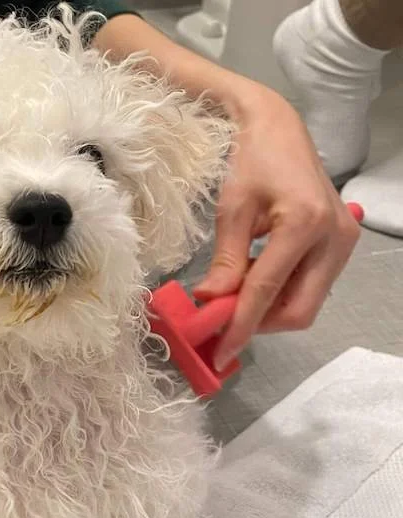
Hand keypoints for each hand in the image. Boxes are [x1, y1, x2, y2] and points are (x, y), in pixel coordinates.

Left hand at [193, 86, 360, 369]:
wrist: (279, 130)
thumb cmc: (251, 161)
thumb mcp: (231, 210)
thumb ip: (224, 261)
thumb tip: (210, 303)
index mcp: (304, 224)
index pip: (267, 291)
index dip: (240, 326)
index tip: (218, 351)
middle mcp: (333, 238)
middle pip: (299, 310)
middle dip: (259, 324)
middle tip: (222, 324)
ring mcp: (343, 243)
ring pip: (307, 302)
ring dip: (269, 311)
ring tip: (234, 299)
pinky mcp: (341, 244)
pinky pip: (311, 286)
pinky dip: (281, 293)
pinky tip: (255, 283)